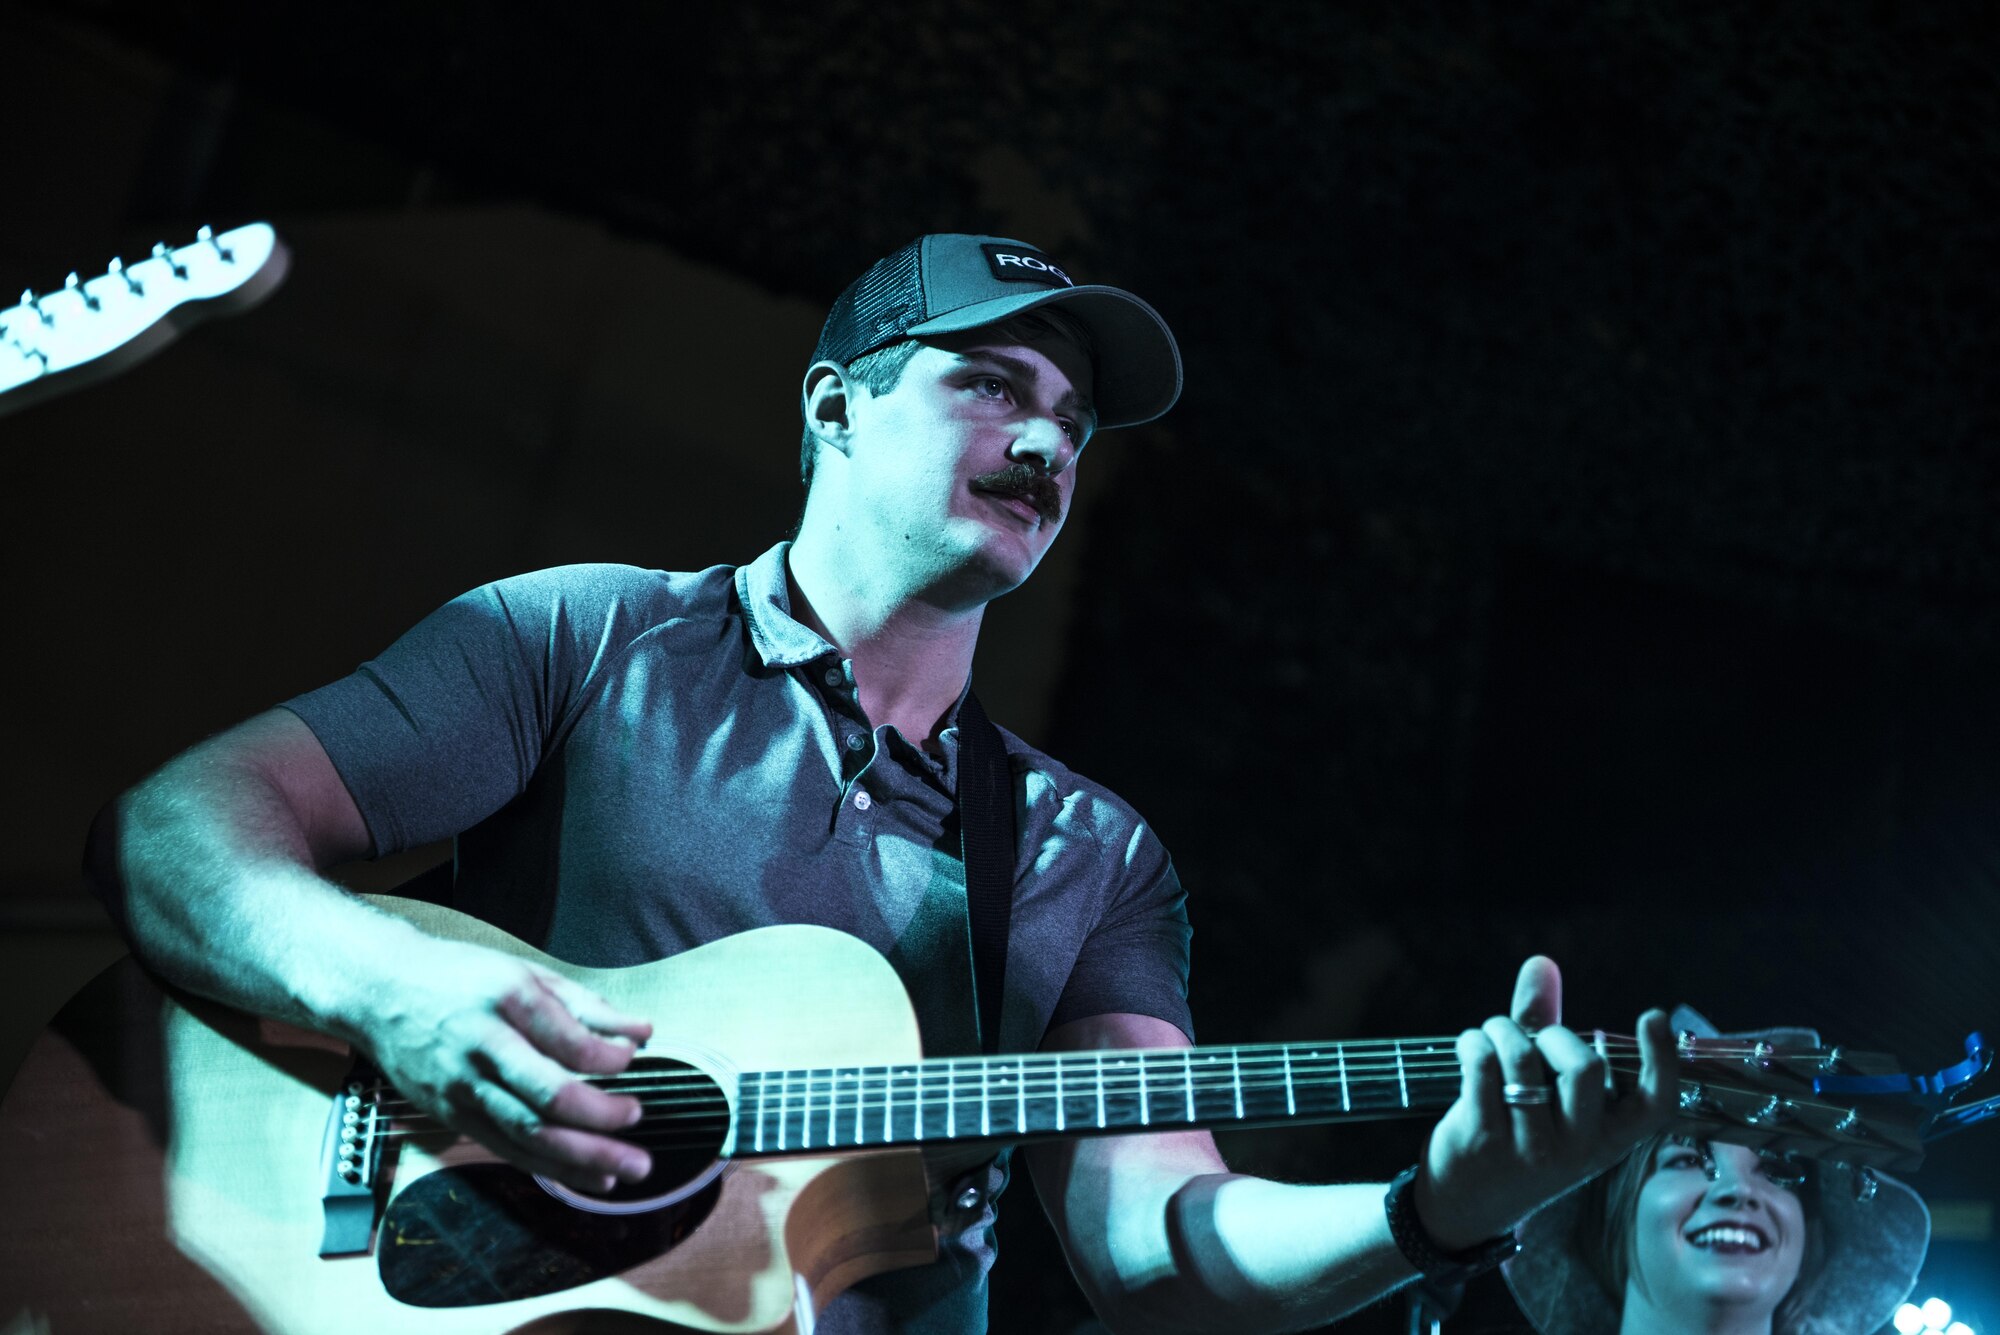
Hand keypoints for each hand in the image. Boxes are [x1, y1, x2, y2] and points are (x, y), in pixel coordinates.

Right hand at [355, 938, 654, 1194]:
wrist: (379, 991)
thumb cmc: (458, 977)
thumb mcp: (525, 973)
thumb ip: (587, 1005)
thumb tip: (642, 1032)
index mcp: (506, 1000)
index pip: (567, 1043)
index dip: (608, 1059)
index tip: (631, 1060)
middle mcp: (482, 1048)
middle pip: (546, 1099)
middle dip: (601, 1120)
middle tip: (638, 1121)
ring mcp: (462, 1088)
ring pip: (526, 1135)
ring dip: (583, 1158)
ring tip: (628, 1169)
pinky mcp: (452, 1116)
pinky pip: (506, 1149)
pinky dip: (550, 1167)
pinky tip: (589, 1175)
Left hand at [1413, 956, 1675, 1251]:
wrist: (1467, 1205)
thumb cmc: (1519, 1136)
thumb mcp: (1549, 1097)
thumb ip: (1546, 1026)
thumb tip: (1542, 962)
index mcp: (1609, 1141)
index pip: (1655, 1105)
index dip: (1662, 1060)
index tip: (1653, 1016)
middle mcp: (1577, 1149)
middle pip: (1585, 1068)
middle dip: (1554, 1034)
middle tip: (1531, 1038)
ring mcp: (1530, 1148)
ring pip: (1523, 1059)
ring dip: (1502, 1029)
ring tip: (1492, 1033)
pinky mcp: (1483, 1139)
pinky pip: (1483, 1067)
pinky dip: (1474, 1042)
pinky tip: (1470, 1046)